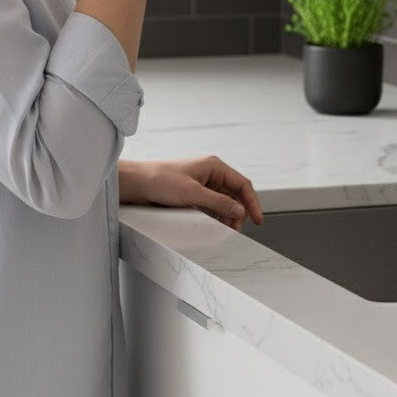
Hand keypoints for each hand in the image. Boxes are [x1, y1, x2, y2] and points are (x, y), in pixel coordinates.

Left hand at [135, 155, 263, 230]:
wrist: (137, 184)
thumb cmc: (161, 180)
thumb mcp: (193, 193)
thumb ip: (219, 202)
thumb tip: (239, 211)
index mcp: (215, 166)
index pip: (243, 184)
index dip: (253, 202)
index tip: (258, 220)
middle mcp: (211, 173)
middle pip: (235, 194)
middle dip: (240, 211)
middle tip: (237, 229)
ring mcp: (203, 184)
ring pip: (225, 201)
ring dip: (228, 215)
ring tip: (227, 229)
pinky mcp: (194, 194)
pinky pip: (212, 206)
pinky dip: (217, 216)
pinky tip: (216, 225)